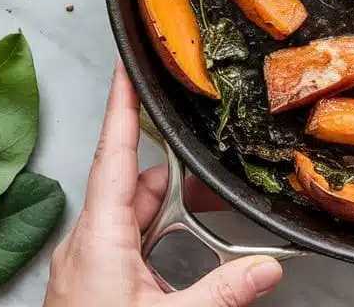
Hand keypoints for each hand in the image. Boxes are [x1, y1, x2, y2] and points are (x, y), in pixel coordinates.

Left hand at [45, 64, 283, 305]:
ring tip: (210, 214)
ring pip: (129, 218)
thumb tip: (268, 269)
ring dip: (167, 213)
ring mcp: (85, 268)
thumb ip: (224, 291)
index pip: (112, 156)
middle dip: (172, 173)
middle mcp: (85, 245)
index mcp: (99, 239)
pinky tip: (184, 259)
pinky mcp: (90, 288)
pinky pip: (125, 246)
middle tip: (210, 165)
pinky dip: (156, 240)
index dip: (121, 108)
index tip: (126, 68)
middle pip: (130, 187)